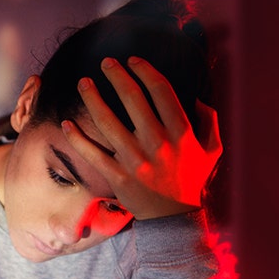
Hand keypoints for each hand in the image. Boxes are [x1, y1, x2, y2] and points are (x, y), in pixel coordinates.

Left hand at [61, 56, 222, 219]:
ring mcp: (136, 161)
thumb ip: (210, 121)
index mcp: (181, 133)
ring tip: (83, 83)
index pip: (161, 91)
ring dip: (92, 98)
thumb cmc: (192, 181)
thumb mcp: (212, 150)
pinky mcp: (118, 177)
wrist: (174, 219)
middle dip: (116, 76)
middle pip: (132, 99)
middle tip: (105, 63)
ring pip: (108, 122)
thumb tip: (199, 97)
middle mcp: (158, 143)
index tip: (133, 60)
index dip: (145, 70)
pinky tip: (67, 124)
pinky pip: (93, 154)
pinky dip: (78, 139)